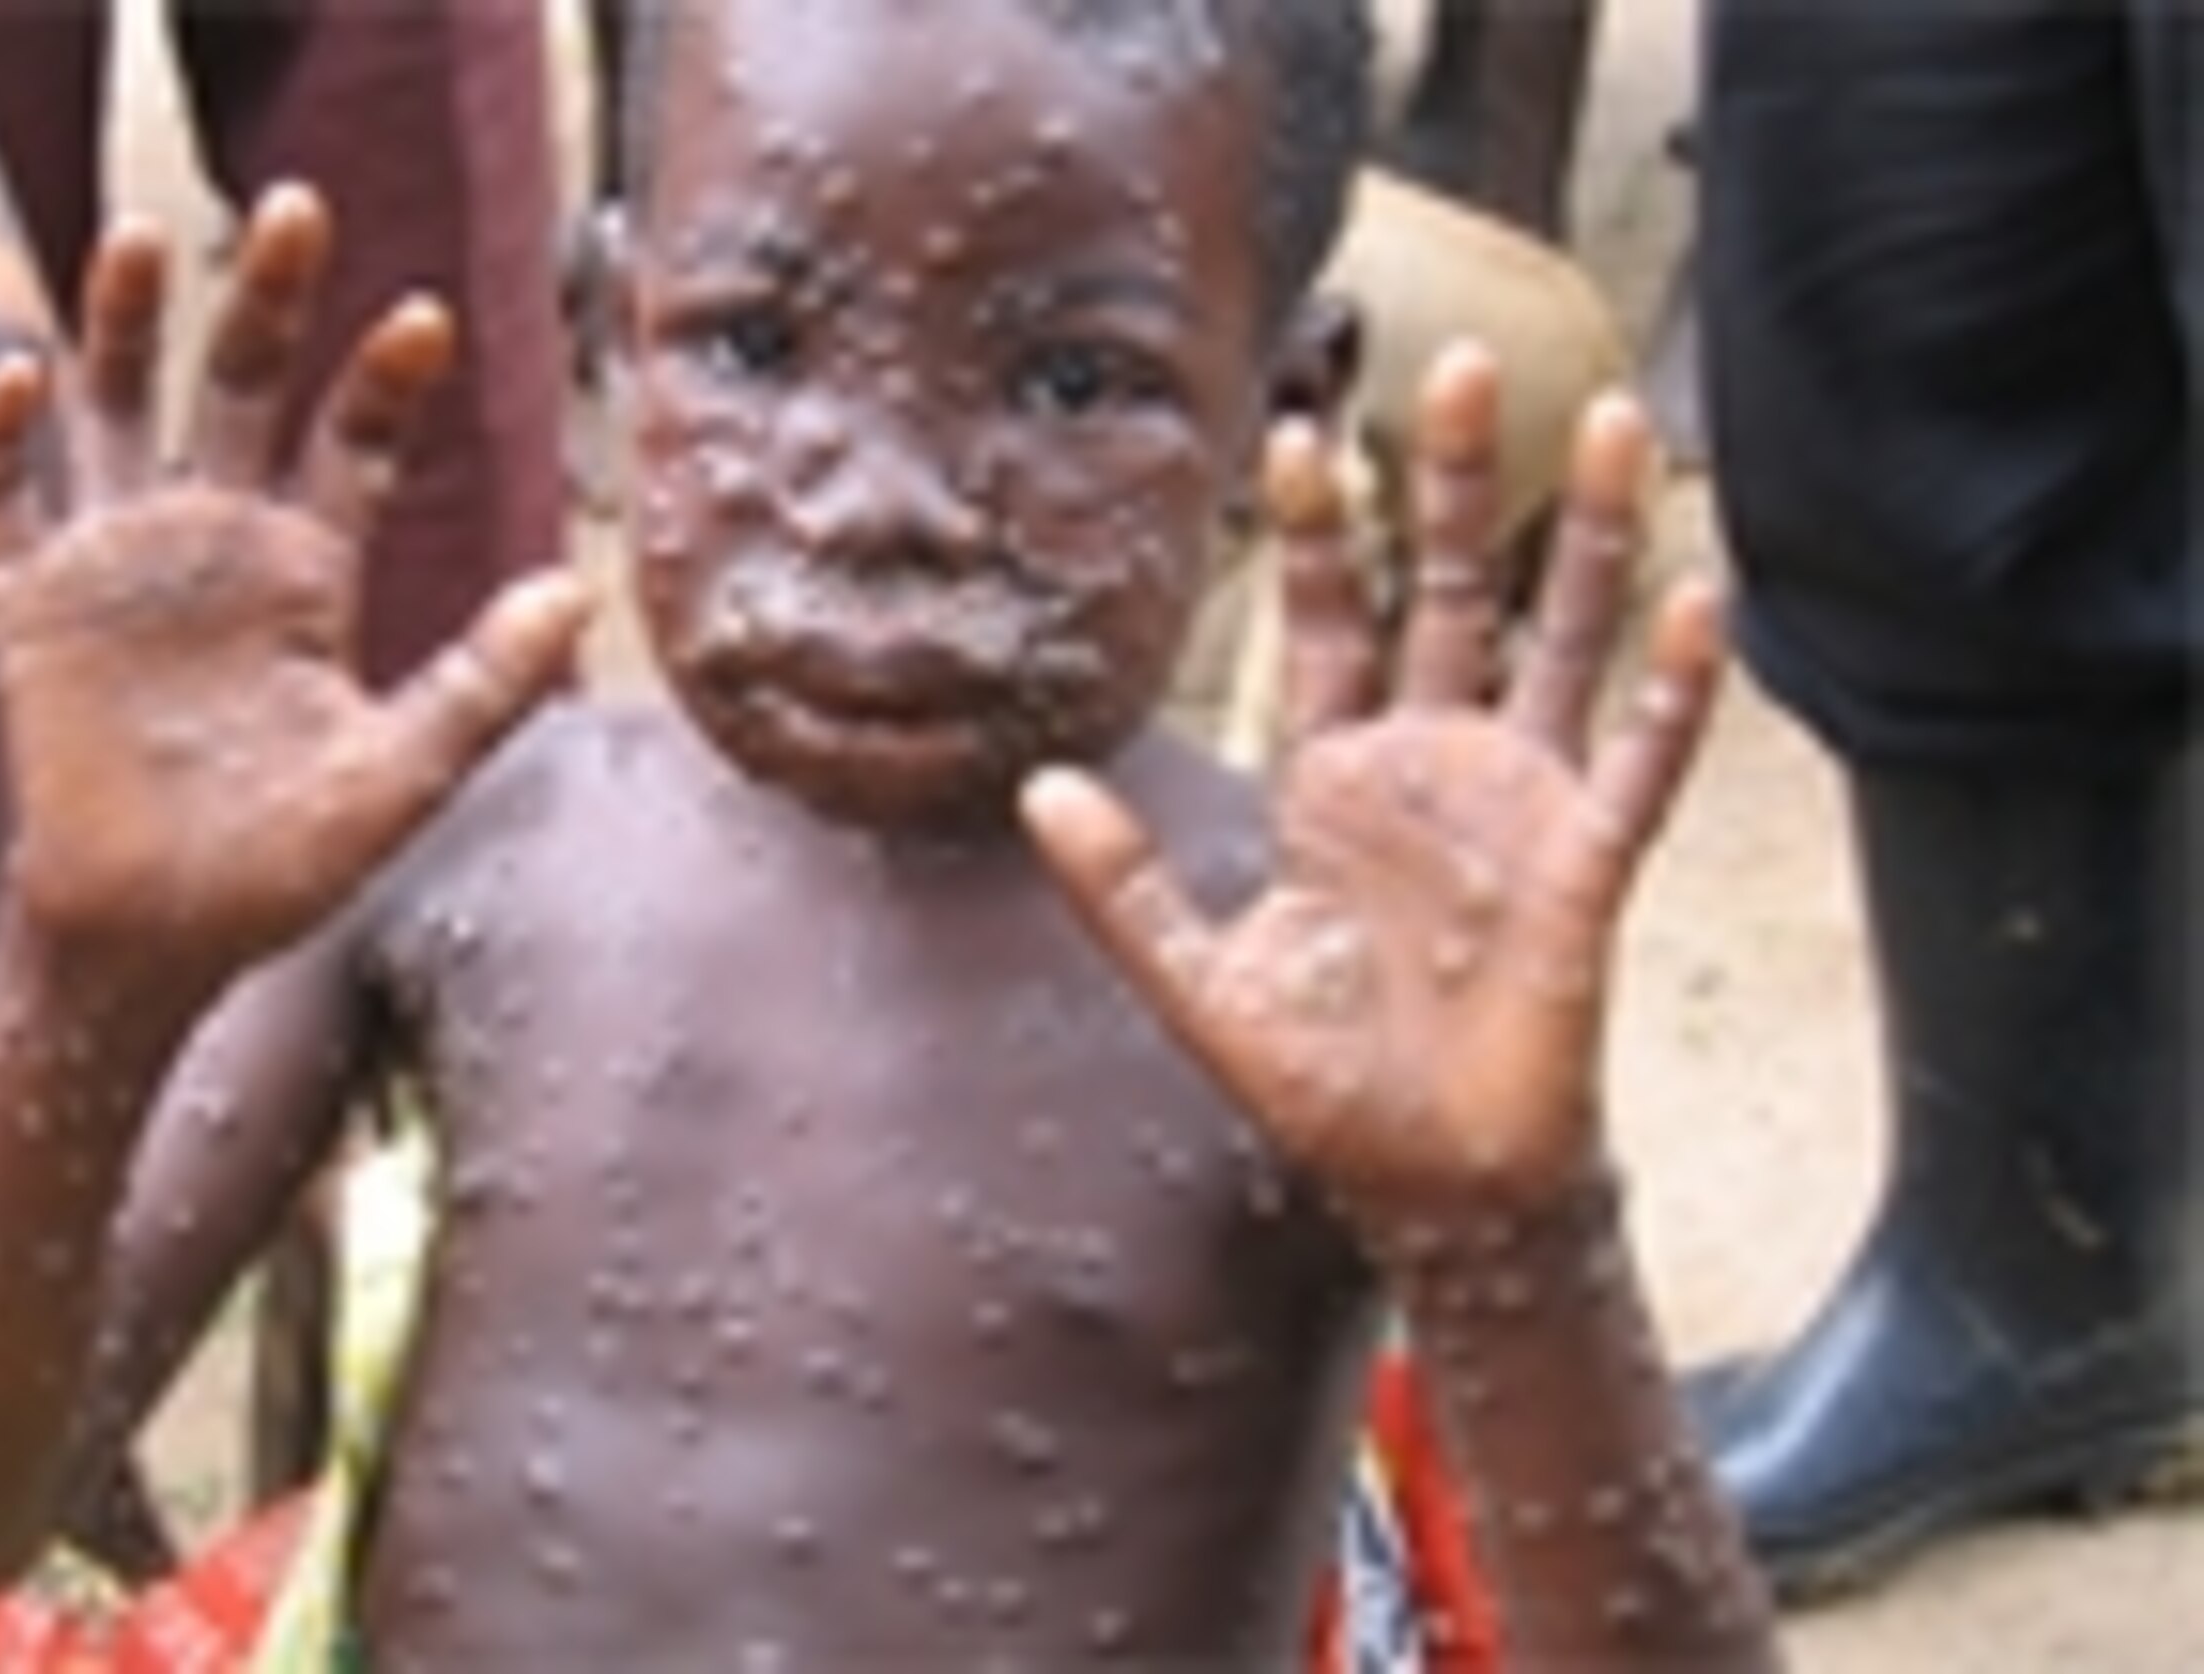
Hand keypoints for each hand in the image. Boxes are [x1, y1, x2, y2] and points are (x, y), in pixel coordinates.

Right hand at [0, 190, 591, 979]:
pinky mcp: (28, 611)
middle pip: (239, 388)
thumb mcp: (403, 775)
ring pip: (117, 412)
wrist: (154, 943)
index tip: (423, 320)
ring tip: (141, 237)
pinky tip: (17, 378)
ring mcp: (117, 570)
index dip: (384, 382)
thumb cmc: (280, 870)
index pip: (353, 445)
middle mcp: (213, 545)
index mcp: (306, 572)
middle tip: (296, 208)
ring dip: (122, 328)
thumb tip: (579, 594)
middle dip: (265, 301)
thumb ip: (486, 684)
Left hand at [1025, 346, 1719, 1224]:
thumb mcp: (1199, 981)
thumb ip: (1122, 886)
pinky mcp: (1587, 866)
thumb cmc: (1322, 1088)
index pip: (1326, 621)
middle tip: (1461, 361)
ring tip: (1612, 419)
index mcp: (1333, 778)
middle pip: (1450, 591)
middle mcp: (1432, 766)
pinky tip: (1702, 602)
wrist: (1427, 1188)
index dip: (1322, 532)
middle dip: (1452, 483)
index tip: (1303, 431)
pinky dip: (1671, 688)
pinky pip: (1640, 762)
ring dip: (1588, 537)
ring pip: (1562, 639)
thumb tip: (1036, 787)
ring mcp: (1519, 805)